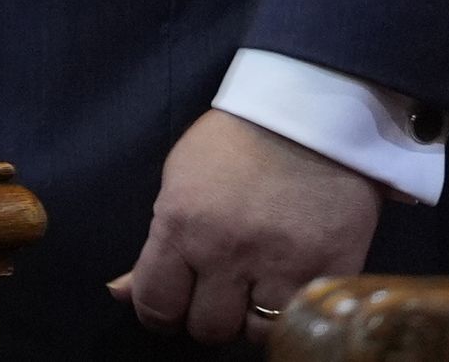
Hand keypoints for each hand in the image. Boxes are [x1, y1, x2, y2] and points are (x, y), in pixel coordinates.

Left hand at [114, 108, 381, 343]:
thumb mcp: (180, 180)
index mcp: (181, 223)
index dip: (160, 312)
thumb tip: (119, 293)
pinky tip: (286, 284)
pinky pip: (298, 321)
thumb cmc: (234, 143)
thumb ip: (154, 243)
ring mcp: (281, 265)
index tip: (174, 301)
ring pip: (254, 333)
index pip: (156, 305)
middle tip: (220, 287)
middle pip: (207, 328)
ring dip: (251, 316)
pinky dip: (288, 311)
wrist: (310, 115)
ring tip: (257, 283)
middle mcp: (227, 251)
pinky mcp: (328, 271)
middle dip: (208, 313)